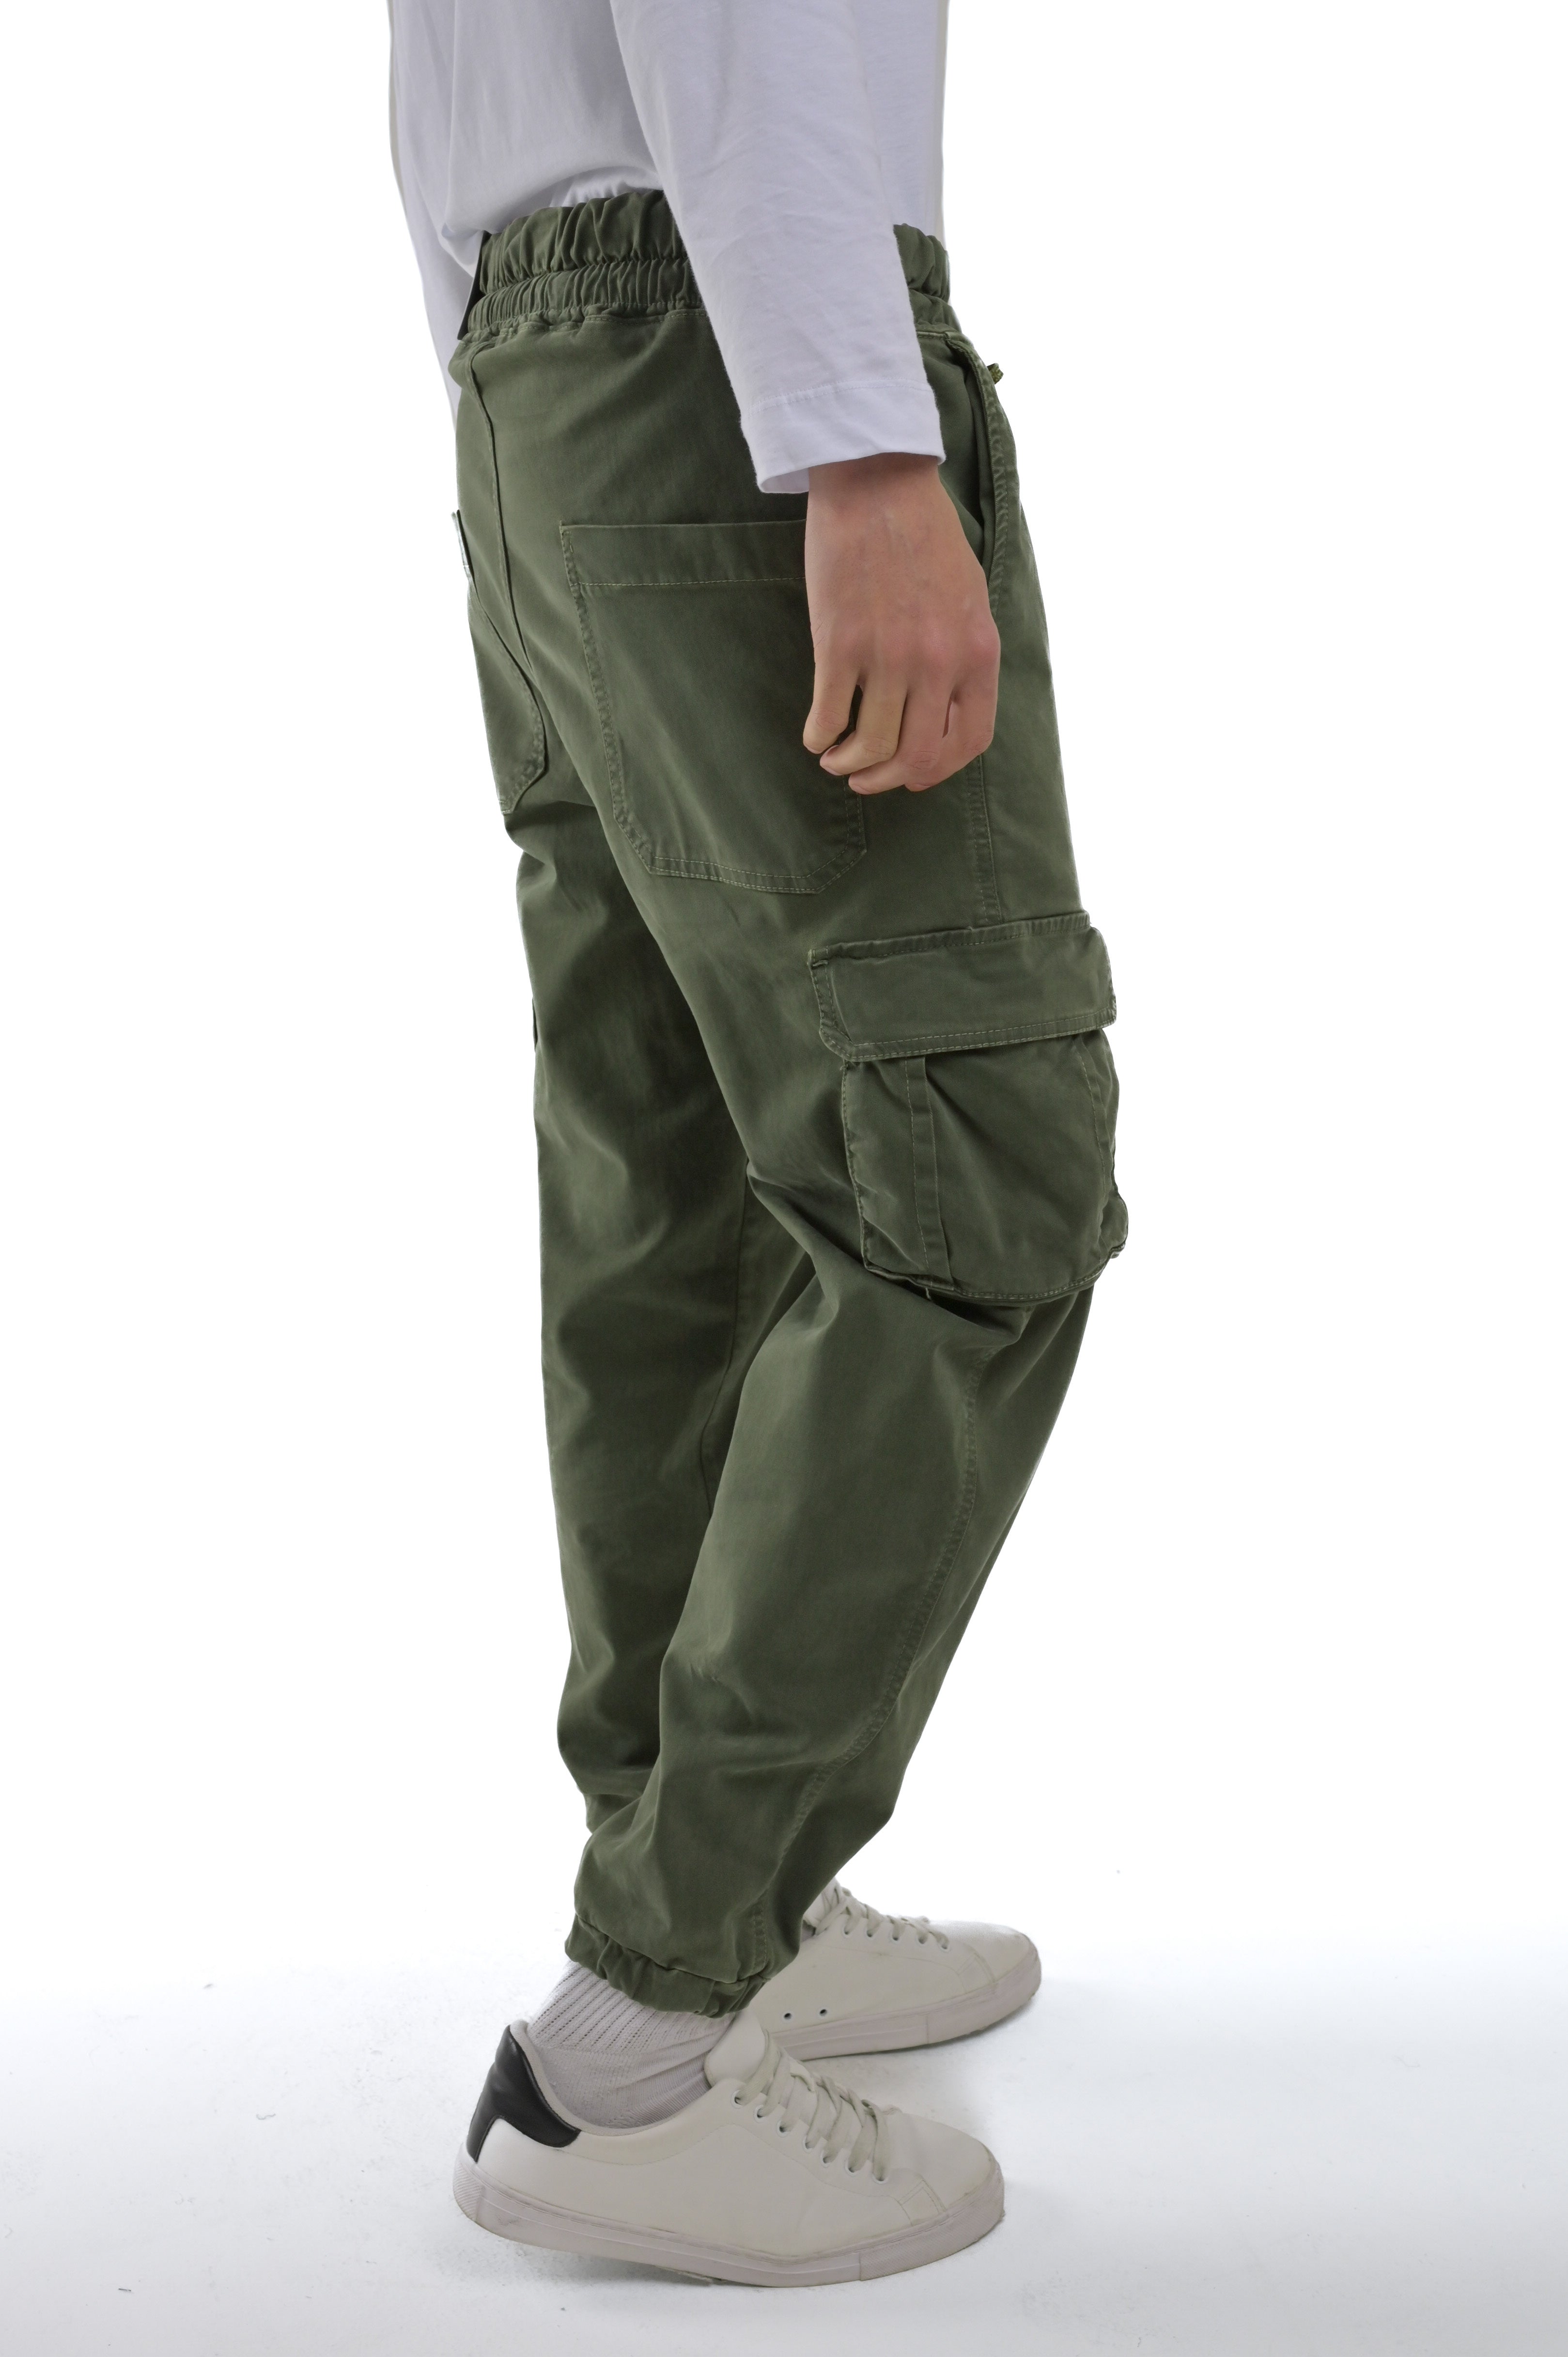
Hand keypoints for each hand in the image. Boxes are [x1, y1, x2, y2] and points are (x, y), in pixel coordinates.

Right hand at [802, 453, 999, 795]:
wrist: (878, 483)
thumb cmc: (923, 536)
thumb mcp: (969, 598)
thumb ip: (963, 656)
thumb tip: (944, 711)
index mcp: (977, 652)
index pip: (969, 741)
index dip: (939, 770)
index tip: (913, 774)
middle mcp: (938, 662)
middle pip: (918, 756)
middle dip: (888, 779)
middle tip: (864, 777)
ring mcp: (889, 655)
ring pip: (871, 746)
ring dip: (848, 763)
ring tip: (835, 758)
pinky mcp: (841, 644)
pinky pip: (829, 716)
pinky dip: (819, 736)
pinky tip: (815, 733)